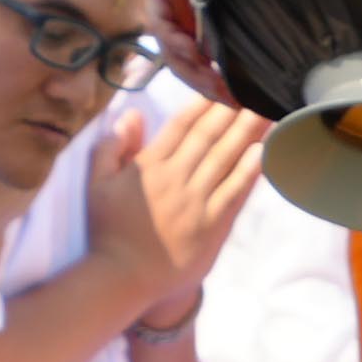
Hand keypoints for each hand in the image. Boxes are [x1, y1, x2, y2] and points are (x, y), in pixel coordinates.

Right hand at [122, 92, 268, 282]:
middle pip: (209, 137)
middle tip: (253, 87)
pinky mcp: (213, 225)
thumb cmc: (108, 231)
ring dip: (247, 133)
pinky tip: (263, 151)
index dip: (203, 103)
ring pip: (226, 159)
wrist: (123, 278)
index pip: (181, 126)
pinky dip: (250, 171)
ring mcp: (197, 202)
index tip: (220, 84)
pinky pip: (235, 193)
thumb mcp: (97, 185)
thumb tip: (131, 115)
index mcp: (149, 166)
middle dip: (232, 110)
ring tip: (265, 109)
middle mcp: (177, 179)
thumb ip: (112, 148)